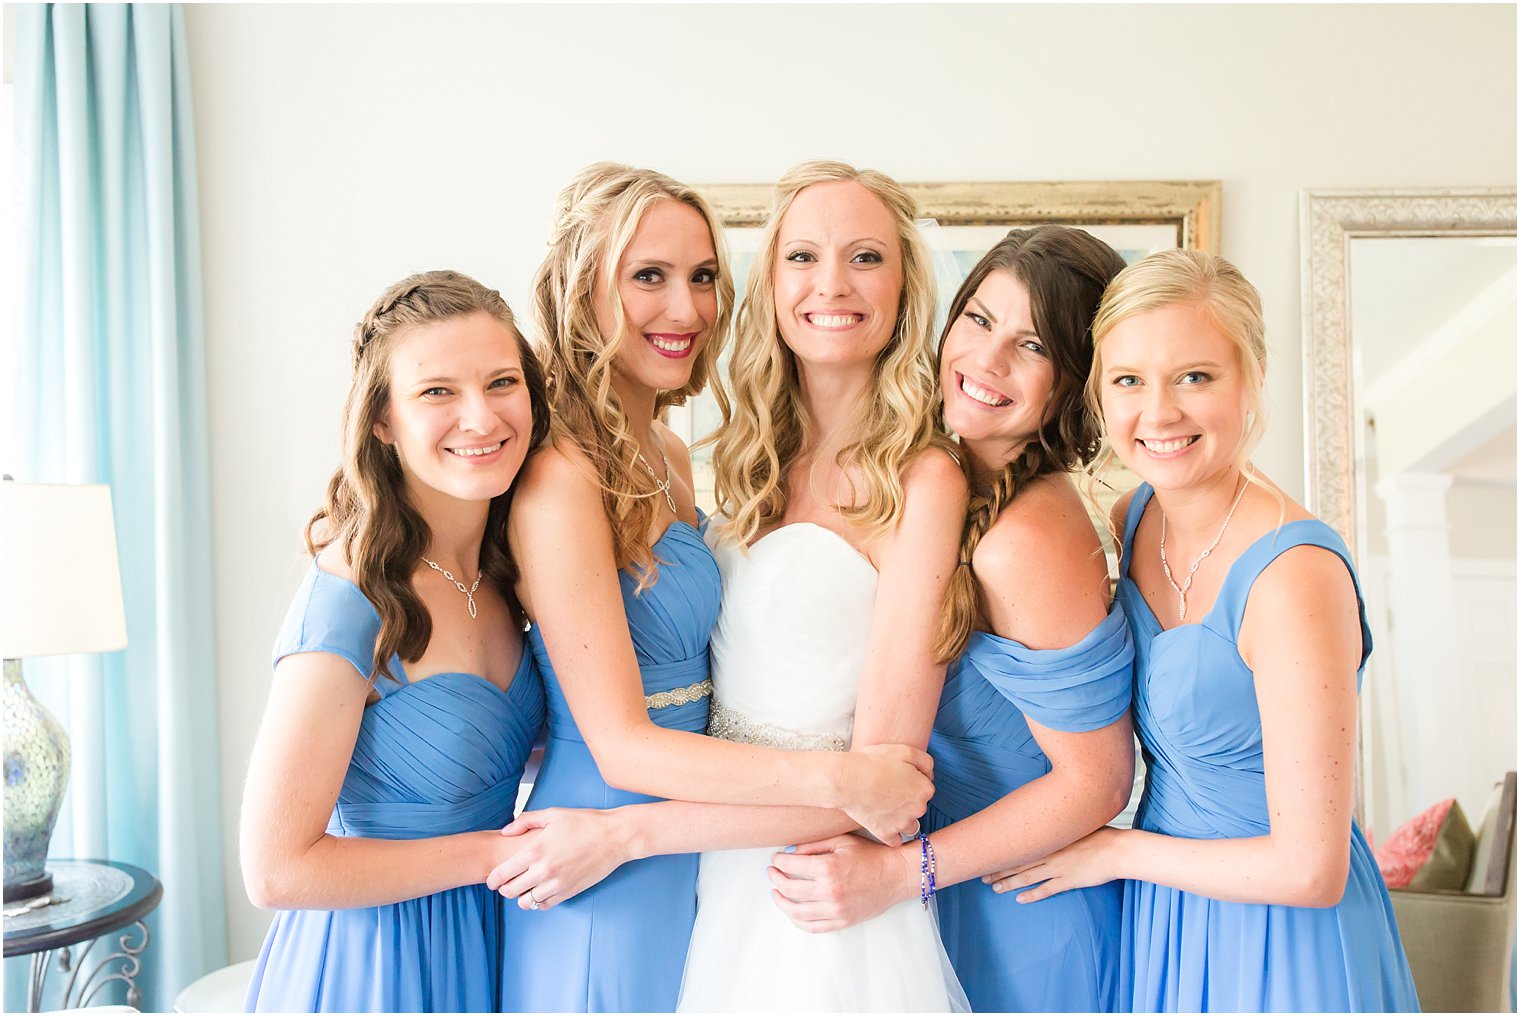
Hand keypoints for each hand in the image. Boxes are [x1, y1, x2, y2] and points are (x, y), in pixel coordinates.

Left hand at [485, 808, 631, 910]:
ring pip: (526, 903)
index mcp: (536, 850)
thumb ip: (525, 821)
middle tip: (507, 882)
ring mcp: (557, 884)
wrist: (615, 836)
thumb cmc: (585, 822)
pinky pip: (544, 905)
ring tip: (526, 886)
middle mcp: (544, 870)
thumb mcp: (553, 814)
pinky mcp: (569, 892)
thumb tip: (505, 831)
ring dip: (521, 896)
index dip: (492, 879)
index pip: (502, 874)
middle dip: (504, 888)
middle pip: (510, 891)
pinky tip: (541, 890)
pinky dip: (538, 901)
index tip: (492, 879)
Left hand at [767, 833, 918, 932]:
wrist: (896, 875)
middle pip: (789, 889)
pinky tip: (792, 912)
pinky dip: (797, 921)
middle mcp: (830, 891)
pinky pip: (813, 927)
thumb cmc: (871, 855)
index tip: (776, 859)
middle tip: (772, 873)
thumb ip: (813, 846)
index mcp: (828, 868)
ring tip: (776, 893)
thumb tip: (789, 853)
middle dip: (776, 879)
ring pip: (797, 912)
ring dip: (781, 902)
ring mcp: (836, 910)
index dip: (779, 861)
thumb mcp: (841, 841)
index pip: (791, 865)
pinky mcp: (842, 921)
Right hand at [836, 744, 933, 843]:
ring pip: (910, 826)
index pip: (926, 788)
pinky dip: (891, 835)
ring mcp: (902, 824)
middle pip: (918, 807)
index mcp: (925, 789)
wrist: (847, 779)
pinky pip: (895, 841)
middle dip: (908, 800)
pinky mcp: (886, 834)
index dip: (912, 781)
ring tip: (886, 808)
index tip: (898, 777)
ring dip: (903, 819)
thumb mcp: (905, 750)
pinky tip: (884, 824)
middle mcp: (918, 809)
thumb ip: (925, 761)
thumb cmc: (873, 762)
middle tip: (889, 790)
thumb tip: (929, 774)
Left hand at [983, 825, 1126, 901]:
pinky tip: (1020, 899)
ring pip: (1027, 877)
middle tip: (983, 875)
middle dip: (999, 870)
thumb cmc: (1099, 833)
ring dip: (1010, 883)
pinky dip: (1032, 895)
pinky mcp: (1068, 881)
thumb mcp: (1074, 822)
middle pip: (1018, 862)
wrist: (1117, 849)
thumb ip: (1058, 825)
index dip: (1002, 852)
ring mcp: (1058, 868)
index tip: (987, 855)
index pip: (1019, 845)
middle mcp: (1049, 852)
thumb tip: (1045, 820)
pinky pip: (1046, 890)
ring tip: (995, 888)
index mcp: (1050, 837)